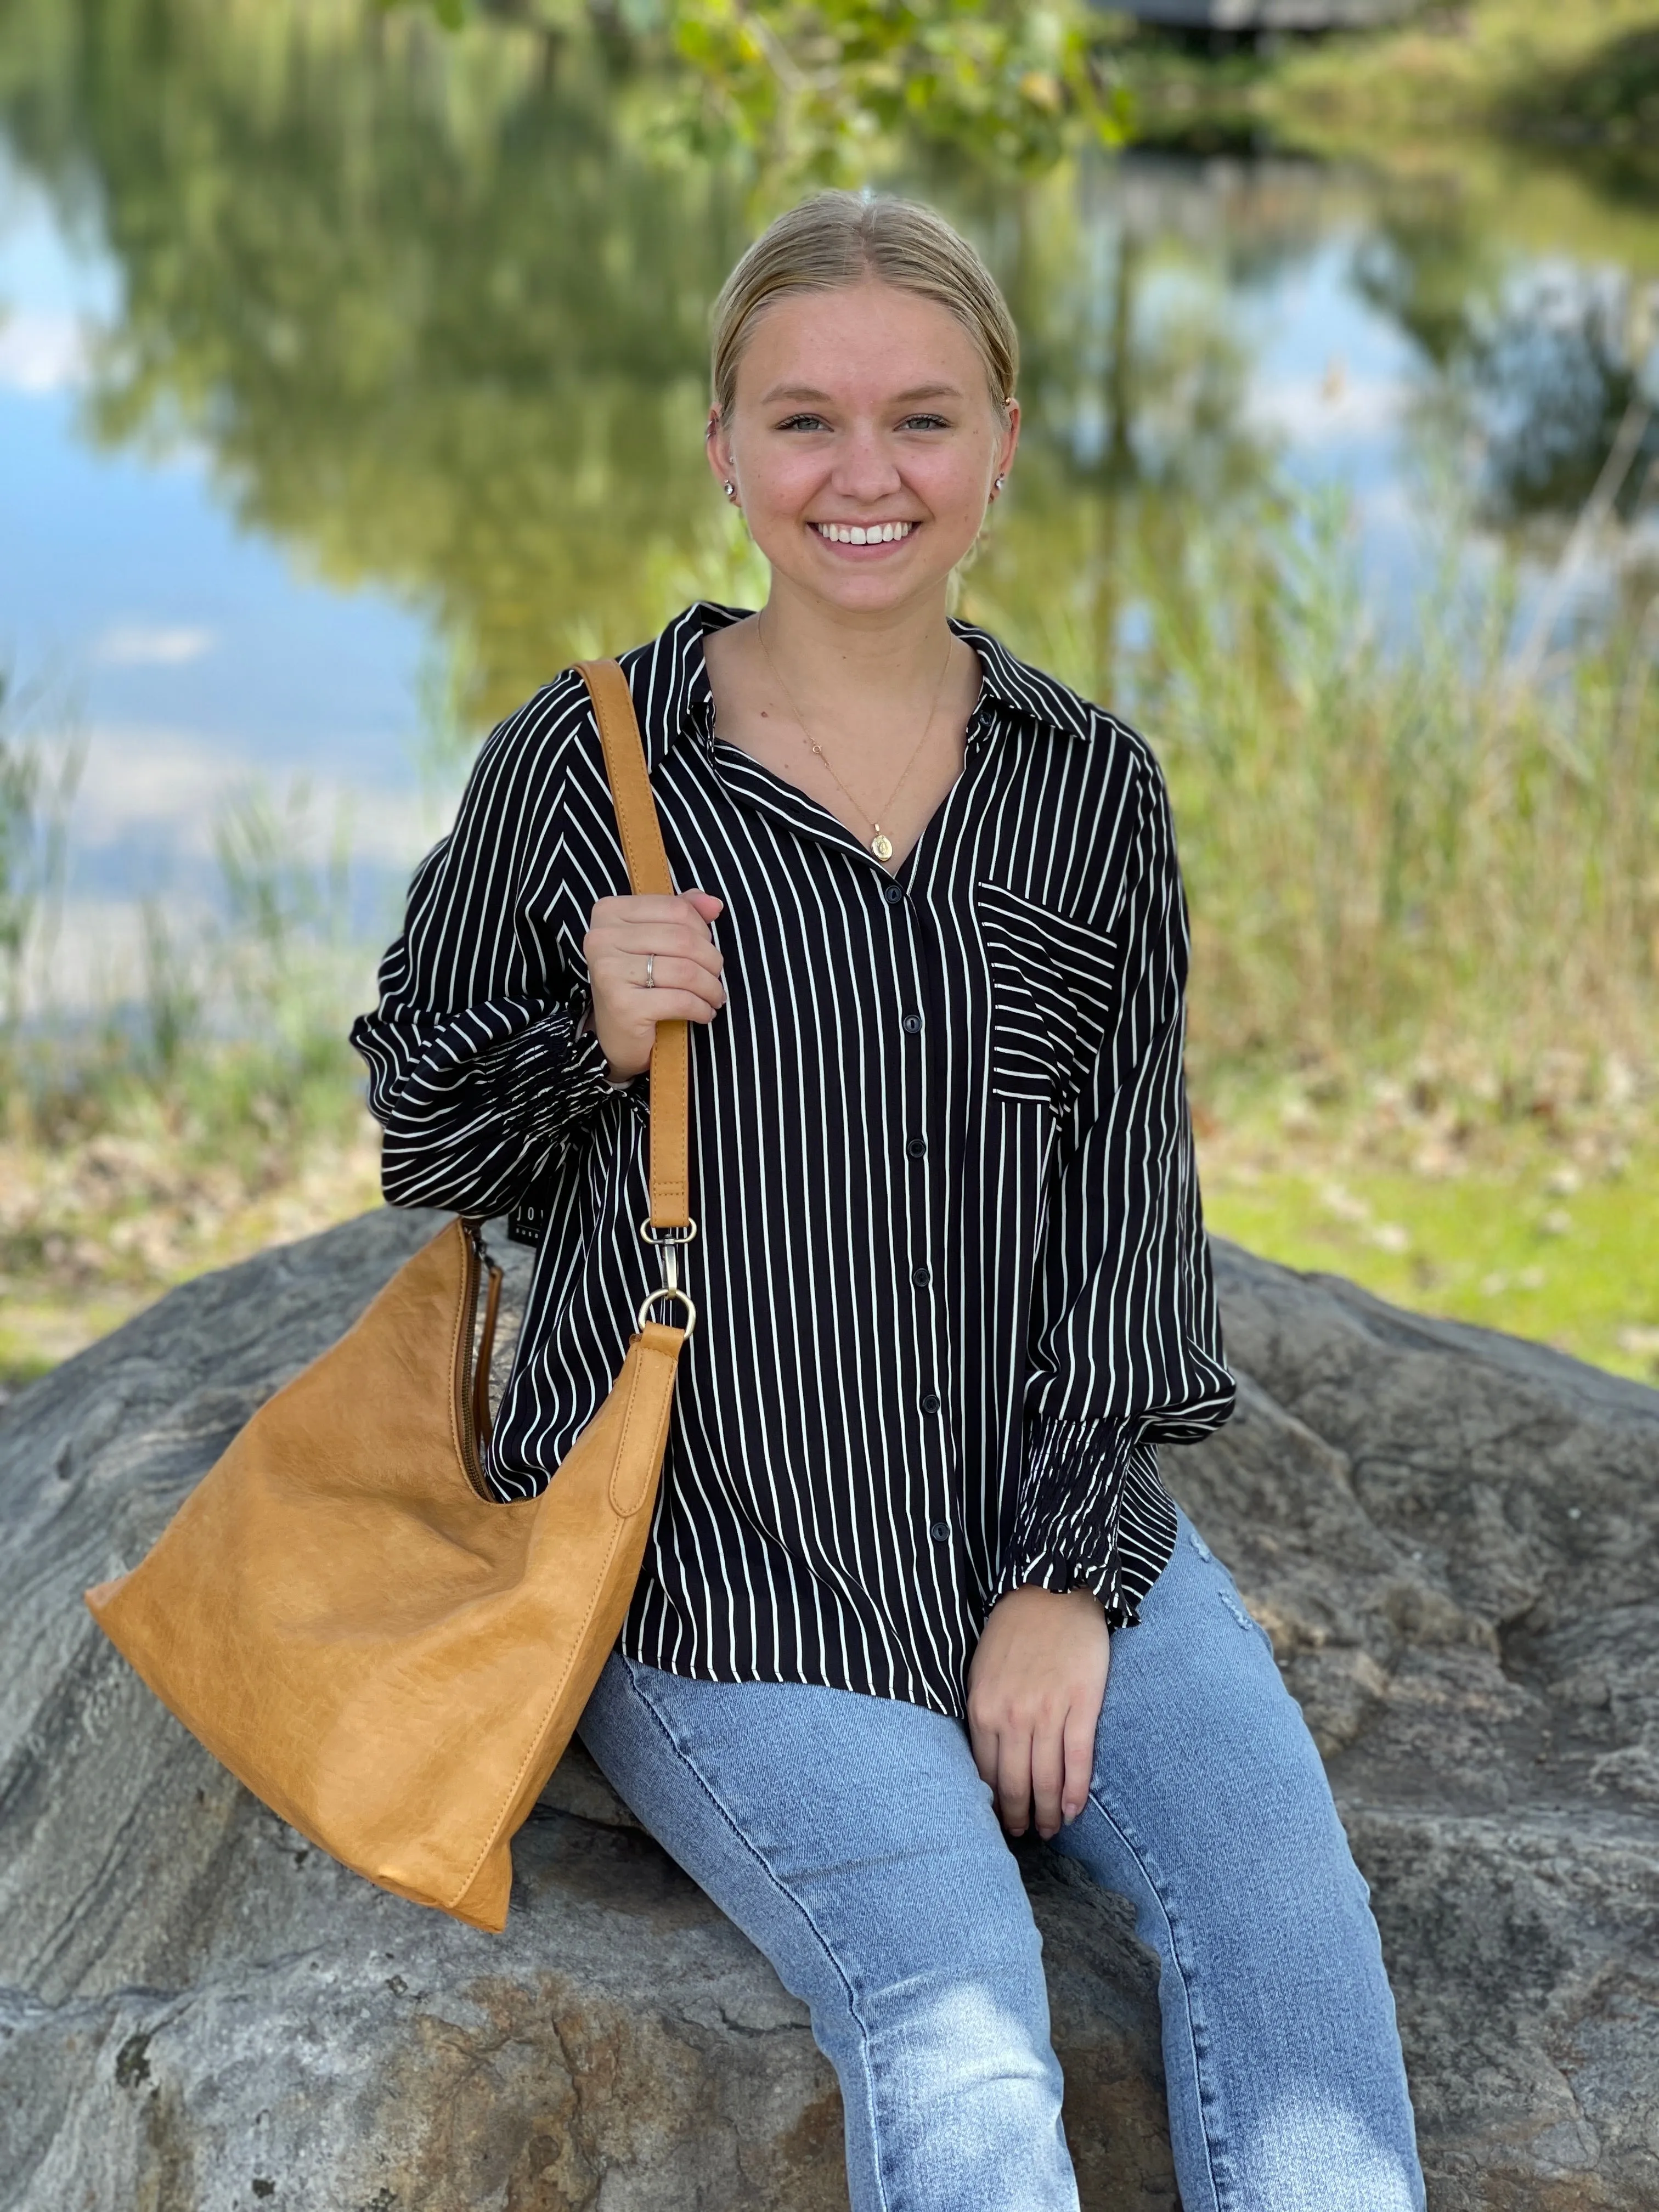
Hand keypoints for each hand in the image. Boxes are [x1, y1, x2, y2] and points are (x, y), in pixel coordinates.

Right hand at [583, 890, 725, 1081]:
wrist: (618, 1037)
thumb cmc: (639, 984)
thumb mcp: (656, 942)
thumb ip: (682, 914)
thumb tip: (714, 904)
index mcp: (609, 913)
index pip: (675, 908)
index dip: (702, 930)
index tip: (707, 949)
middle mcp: (602, 938)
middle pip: (683, 938)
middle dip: (711, 961)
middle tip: (715, 977)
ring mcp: (609, 972)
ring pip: (685, 970)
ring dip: (710, 987)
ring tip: (715, 997)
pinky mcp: (622, 1005)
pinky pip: (680, 1000)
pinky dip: (701, 1008)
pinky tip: (704, 1013)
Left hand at [966, 1585, 1109, 1839]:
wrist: (1051, 1589)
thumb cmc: (1014, 1631)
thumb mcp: (981, 1671)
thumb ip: (983, 1714)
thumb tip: (987, 1763)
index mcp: (982, 1708)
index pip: (985, 1773)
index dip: (994, 1805)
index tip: (1000, 1822)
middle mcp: (1012, 1715)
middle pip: (1015, 1784)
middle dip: (1020, 1817)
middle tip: (1026, 1835)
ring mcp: (1048, 1711)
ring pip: (1047, 1779)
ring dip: (1048, 1812)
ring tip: (1050, 1829)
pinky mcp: (1081, 1704)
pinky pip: (1078, 1759)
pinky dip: (1075, 1790)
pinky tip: (1073, 1809)